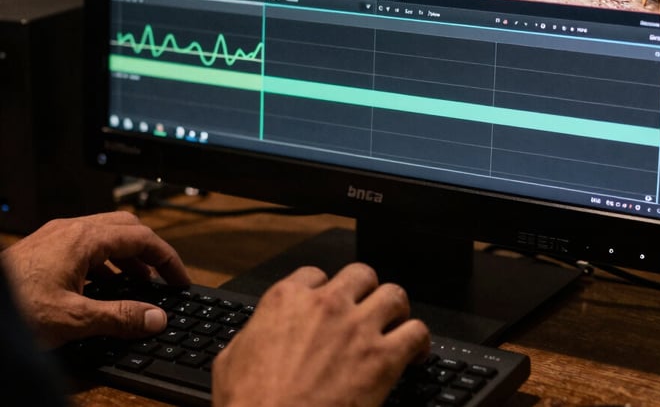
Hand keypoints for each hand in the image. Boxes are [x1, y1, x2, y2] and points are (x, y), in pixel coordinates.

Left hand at [1, 211, 189, 347]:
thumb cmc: (12, 309)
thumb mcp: (73, 319)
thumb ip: (119, 317)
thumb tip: (155, 318)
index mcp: (84, 238)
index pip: (143, 238)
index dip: (167, 259)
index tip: (179, 279)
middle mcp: (71, 230)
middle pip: (127, 227)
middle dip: (149, 251)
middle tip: (162, 277)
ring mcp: (55, 237)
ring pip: (105, 234)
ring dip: (126, 256)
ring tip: (136, 283)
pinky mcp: (42, 249)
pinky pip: (85, 245)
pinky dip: (103, 261)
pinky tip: (100, 287)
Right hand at [212, 263, 429, 406]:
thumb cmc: (248, 405)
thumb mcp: (230, 361)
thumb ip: (251, 336)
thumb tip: (256, 334)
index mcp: (286, 300)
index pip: (315, 274)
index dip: (323, 289)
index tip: (327, 304)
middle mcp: (326, 304)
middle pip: (360, 274)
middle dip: (365, 290)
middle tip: (366, 309)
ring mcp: (357, 328)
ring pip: (394, 294)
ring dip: (396, 309)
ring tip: (396, 324)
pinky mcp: (382, 359)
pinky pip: (416, 332)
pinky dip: (420, 342)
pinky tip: (415, 354)